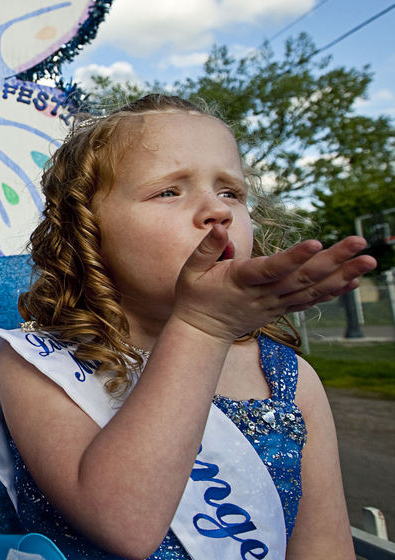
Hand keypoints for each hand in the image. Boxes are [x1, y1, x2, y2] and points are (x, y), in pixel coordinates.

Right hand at [173, 228, 375, 341]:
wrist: (202, 331)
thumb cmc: (194, 295)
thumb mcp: (191, 269)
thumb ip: (208, 248)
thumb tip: (220, 228)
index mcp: (240, 281)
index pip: (271, 269)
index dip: (294, 257)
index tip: (316, 242)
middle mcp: (263, 294)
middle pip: (302, 277)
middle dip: (334, 260)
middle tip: (359, 242)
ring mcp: (275, 304)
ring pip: (312, 290)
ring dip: (343, 275)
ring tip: (368, 260)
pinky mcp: (281, 309)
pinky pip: (311, 300)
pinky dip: (334, 291)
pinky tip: (354, 280)